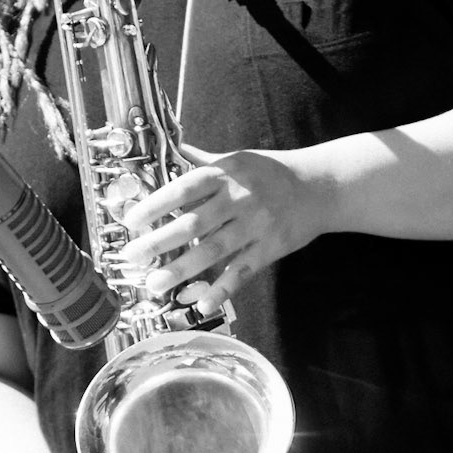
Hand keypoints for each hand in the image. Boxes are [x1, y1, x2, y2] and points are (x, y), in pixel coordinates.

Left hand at [119, 144, 319, 316]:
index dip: (156, 204)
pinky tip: (202, 304)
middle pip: (194, 223)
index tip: (131, 220)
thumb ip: (203, 160)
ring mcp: (256, 225)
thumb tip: (170, 148)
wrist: (321, 187)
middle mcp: (239, 199)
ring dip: (182, 269)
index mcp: (226, 173)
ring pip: (214, 250)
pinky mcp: (271, 248)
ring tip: (155, 284)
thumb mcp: (238, 158)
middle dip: (160, 241)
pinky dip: (222, 289)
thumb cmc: (272, 172)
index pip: (184, 188)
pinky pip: (243, 272)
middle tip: (132, 257)